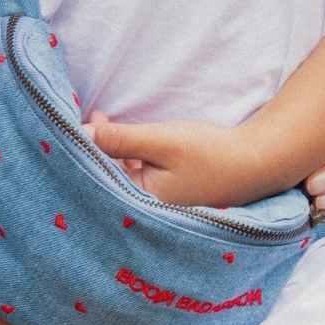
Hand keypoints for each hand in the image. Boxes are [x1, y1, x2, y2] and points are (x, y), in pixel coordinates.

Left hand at [84, 112, 268, 208]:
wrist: (257, 161)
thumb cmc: (209, 153)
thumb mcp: (160, 140)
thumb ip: (120, 138)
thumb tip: (80, 134)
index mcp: (143, 204)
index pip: (100, 177)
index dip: (83, 150)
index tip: (67, 126)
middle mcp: (149, 208)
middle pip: (109, 176)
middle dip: (95, 147)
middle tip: (80, 116)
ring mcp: (161, 201)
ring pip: (124, 171)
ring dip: (112, 146)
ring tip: (100, 117)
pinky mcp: (171, 191)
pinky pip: (140, 172)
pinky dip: (129, 153)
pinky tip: (123, 133)